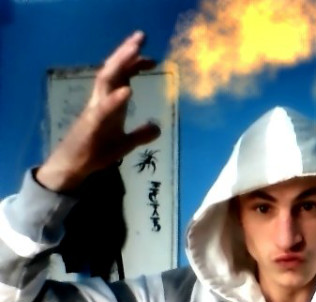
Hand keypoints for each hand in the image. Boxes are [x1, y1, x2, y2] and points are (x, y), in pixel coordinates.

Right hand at [37, 31, 160, 191]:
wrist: (73, 167)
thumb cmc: (95, 152)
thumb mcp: (124, 144)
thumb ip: (140, 134)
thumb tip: (157, 127)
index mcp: (108, 103)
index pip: (121, 77)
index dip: (134, 64)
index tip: (152, 58)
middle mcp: (100, 100)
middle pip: (113, 70)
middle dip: (126, 52)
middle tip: (141, 36)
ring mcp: (95, 110)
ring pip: (106, 80)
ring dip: (120, 64)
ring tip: (134, 51)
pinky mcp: (91, 125)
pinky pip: (103, 108)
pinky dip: (115, 99)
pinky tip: (128, 90)